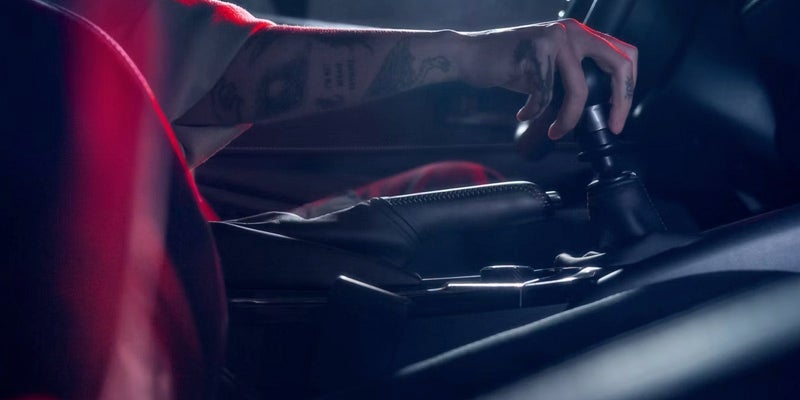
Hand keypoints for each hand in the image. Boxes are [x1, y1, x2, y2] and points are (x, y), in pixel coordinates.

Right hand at [461, 19, 637, 138]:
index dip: (629, 87)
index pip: (623, 54)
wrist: (469, 56)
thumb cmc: (507, 65)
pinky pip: (546, 94)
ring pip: (579, 88)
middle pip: (618, 65)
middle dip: (621, 101)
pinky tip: (524, 113)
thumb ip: (573, 78)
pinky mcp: (536, 50)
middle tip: (613, 125)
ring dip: (569, 117)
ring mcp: (555, 38)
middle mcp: (573, 31)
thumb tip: (596, 106)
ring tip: (557, 131)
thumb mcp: (549, 69)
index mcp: (580, 34)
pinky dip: (535, 110)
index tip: (618, 115)